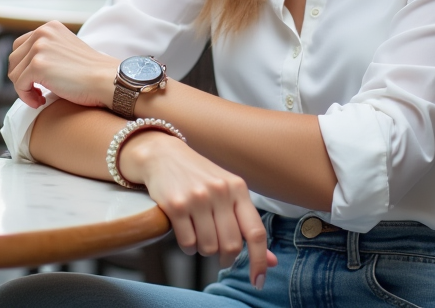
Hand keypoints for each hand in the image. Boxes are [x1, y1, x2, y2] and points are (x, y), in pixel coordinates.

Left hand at [8, 21, 119, 108]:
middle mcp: (42, 32)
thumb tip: (24, 68)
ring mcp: (39, 48)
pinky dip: (26, 97)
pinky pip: (19, 85)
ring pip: (14, 73)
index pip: (21, 46)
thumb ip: (47, 51)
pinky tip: (41, 102)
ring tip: (40, 97)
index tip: (37, 81)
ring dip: (24, 89)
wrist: (106, 79)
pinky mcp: (37, 65)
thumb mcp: (66, 51)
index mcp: (50, 27)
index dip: (25, 67)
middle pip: (14, 59)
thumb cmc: (90, 72)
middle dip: (22, 78)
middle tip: (37, 91)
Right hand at [120, 132, 277, 288]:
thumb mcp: (228, 192)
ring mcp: (197, 198)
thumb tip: (271, 261)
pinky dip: (188, 247)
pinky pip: (188, 244)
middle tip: (220, 254)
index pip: (256, 232)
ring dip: (204, 250)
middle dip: (226, 257)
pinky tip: (185, 233)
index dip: (259, 260)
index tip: (258, 281)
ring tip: (199, 236)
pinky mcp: (175, 205)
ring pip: (208, 247)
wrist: (163, 155)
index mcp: (238, 188)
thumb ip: (247, 224)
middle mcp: (220, 191)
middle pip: (231, 245)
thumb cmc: (199, 177)